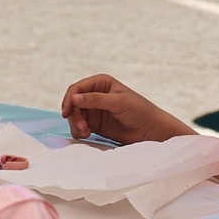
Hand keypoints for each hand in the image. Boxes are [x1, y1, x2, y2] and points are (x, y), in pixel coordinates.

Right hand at [61, 74, 194, 143]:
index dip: (69, 99)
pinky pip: (79, 127)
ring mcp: (94, 110)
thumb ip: (95, 100)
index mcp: (101, 83)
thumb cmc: (140, 111)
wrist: (151, 131)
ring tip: (87, 133)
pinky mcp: (95, 124)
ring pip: (74, 116)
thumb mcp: (118, 102)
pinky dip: (79, 131)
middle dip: (74, 116)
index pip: (77, 88)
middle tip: (83, 128)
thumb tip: (74, 98)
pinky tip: (87, 135)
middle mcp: (95, 95)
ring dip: (76, 125)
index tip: (66, 113)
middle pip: (72, 103)